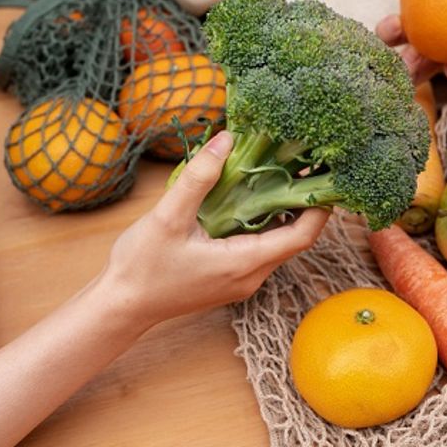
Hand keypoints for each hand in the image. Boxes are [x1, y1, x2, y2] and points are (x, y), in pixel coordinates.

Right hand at [98, 130, 328, 325]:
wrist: (121, 307)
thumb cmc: (142, 266)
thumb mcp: (167, 217)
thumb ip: (199, 178)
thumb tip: (228, 139)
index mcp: (244, 263)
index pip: (302, 236)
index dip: (320, 207)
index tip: (325, 177)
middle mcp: (251, 276)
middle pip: (295, 239)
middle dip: (304, 204)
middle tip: (305, 166)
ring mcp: (242, 280)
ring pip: (278, 244)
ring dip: (284, 212)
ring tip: (284, 174)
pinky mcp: (231, 278)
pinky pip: (260, 248)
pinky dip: (265, 223)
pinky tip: (253, 198)